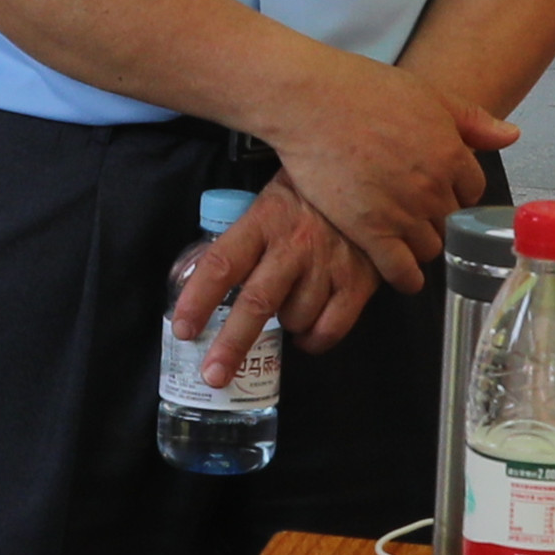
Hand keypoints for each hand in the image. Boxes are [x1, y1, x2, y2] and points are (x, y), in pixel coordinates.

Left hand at [172, 182, 382, 372]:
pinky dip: (314, 340)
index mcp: (264, 220)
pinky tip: (308, 333)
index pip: (222, 263)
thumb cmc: (309, 194)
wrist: (371, 178)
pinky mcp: (360, 280)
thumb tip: (208, 282)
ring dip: (285, 326)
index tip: (183, 329)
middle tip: (214, 376)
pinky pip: (331, 329)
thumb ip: (246, 237)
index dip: (198, 300)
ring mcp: (329, 263)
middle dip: (231, 345)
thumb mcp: (270, 202)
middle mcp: (294, 244)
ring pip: (295, 319)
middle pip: (256, 303)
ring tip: (288, 309)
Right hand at [264, 54, 517, 290]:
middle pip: (451, 222)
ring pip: (430, 248)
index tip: (439, 192)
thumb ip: (472, 120)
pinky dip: (406, 278)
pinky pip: (401, 271)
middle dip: (437, 218)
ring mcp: (402, 212)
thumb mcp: (428, 94)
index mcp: (451, 154)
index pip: (472, 192)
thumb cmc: (364, 91)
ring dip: (421, 245)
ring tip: (403, 236)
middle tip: (416, 213)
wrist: (312, 101)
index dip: (455, 192)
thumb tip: (511, 136)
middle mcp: (432, 187)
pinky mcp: (369, 231)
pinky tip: (403, 275)